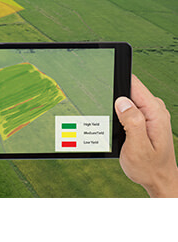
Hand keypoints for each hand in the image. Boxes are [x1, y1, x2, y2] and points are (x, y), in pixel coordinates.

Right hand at [117, 75, 177, 197]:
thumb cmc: (148, 167)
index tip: (103, 89)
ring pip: (127, 101)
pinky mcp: (145, 119)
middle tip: (111, 121)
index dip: (117, 83)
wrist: (159, 179)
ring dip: (116, 110)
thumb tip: (122, 101)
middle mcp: (155, 110)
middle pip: (129, 91)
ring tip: (117, 129)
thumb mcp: (137, 147)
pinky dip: (120, 116)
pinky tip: (120, 130)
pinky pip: (129, 109)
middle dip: (115, 100)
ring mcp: (151, 114)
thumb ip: (132, 122)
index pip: (134, 84)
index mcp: (155, 113)